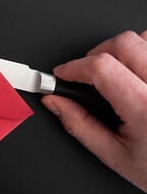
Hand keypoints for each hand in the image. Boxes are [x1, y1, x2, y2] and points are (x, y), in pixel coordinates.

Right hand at [42, 30, 146, 192]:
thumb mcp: (113, 155)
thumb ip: (79, 125)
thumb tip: (55, 102)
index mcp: (145, 108)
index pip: (102, 68)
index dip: (74, 67)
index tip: (63, 73)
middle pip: (123, 44)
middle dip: (96, 54)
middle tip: (87, 73)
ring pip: (145, 38)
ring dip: (123, 50)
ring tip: (116, 73)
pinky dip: (143, 52)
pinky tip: (136, 72)